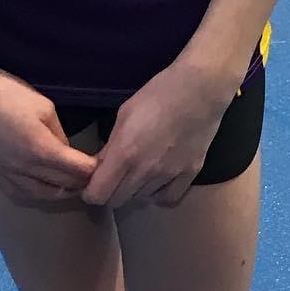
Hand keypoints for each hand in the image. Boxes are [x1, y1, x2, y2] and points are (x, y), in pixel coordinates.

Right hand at [0, 64, 97, 205]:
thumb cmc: (8, 94)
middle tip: (94, 173)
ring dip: (62, 191)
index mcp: (41, 150)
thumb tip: (65, 151)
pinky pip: (21, 193)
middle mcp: (25, 169)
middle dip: (82, 181)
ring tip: (73, 182)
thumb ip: (59, 134)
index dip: (95, 170)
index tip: (105, 164)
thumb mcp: (44, 107)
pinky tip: (45, 185)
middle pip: (64, 185)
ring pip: (43, 195)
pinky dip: (39, 192)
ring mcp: (8, 174)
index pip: (78, 171)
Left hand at [81, 60, 234, 209]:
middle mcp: (146, 170)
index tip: (91, 184)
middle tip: (113, 176)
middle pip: (117, 200)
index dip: (90, 192)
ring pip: (141, 198)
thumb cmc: (158, 94)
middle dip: (109, 191)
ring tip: (138, 170)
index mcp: (125, 153)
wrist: (199, 90)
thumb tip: (99, 166)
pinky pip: (167, 198)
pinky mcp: (189, 174)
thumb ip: (111, 145)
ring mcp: (169, 175)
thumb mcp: (124, 114)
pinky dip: (157, 193)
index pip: (99, 194)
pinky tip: (157, 180)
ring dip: (134, 189)